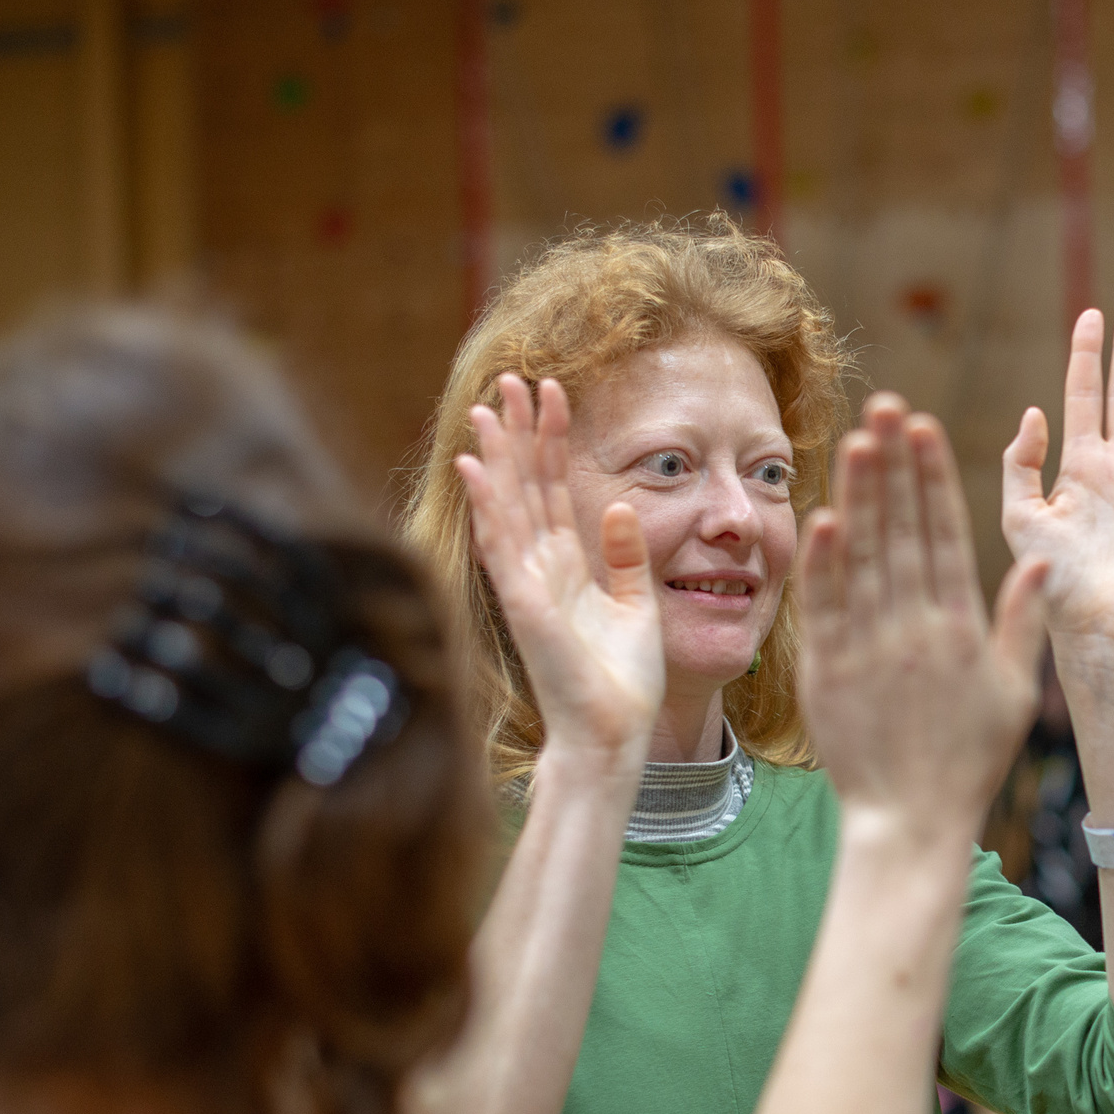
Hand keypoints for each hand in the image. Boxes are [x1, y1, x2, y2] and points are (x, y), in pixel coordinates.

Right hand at [456, 375, 661, 765]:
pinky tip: (476, 467)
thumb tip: (619, 506)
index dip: (552, 440)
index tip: (553, 392)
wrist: (614, 735)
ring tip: (487, 406)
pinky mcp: (524, 606)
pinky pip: (502, 546)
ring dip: (497, 456)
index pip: (555, 489)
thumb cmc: (623, 683)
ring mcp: (527, 585)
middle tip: (512, 378)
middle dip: (519, 432)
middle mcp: (540, 569)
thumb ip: (627, 556)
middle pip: (526, 486)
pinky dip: (489, 505)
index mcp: (568, 567)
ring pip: (507, 506)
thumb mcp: (637, 605)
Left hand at [799, 395, 1047, 845]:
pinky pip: (823, 608)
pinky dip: (822, 562)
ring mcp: (867, 649)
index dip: (934, 477)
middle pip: (903, 531)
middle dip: (895, 464)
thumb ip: (1022, 623)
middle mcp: (913, 630)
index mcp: (959, 630)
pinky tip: (821, 516)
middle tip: (887, 405)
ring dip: (859, 495)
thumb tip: (1038, 560)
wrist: (909, 822)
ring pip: (863, 558)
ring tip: (858, 439)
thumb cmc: (967, 760)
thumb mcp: (1012, 693)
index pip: (945, 536)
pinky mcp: (827, 672)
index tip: (926, 427)